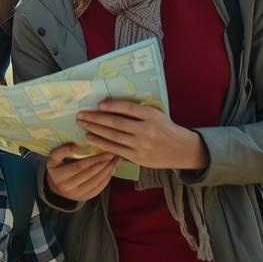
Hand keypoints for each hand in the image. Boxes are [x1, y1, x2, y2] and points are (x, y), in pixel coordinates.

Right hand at [45, 143, 119, 201]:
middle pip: (89, 174)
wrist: (56, 187)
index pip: (78, 167)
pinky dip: (107, 178)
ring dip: (107, 170)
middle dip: (102, 163)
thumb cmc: (57, 168)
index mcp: (58, 176)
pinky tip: (111, 169)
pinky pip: (98, 188)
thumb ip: (62, 151)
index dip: (92, 159)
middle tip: (112, 154)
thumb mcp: (53, 159)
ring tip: (114, 160)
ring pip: (95, 181)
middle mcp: (67, 187)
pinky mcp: (85, 198)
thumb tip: (77, 146)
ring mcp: (76, 195)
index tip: (104, 149)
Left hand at [77, 99, 208, 171]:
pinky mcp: (138, 157)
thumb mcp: (156, 115)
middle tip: (81, 115)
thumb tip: (111, 106)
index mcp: (152, 116)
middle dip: (96, 118)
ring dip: (95, 130)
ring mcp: (142, 145)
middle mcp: (147, 130)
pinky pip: (116, 149)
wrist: (182, 150)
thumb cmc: (166, 129)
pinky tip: (91, 138)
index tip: (99, 104)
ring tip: (82, 125)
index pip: (128, 108)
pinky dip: (102, 143)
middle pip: (116, 123)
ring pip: (113, 136)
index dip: (112, 106)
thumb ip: (138, 111)